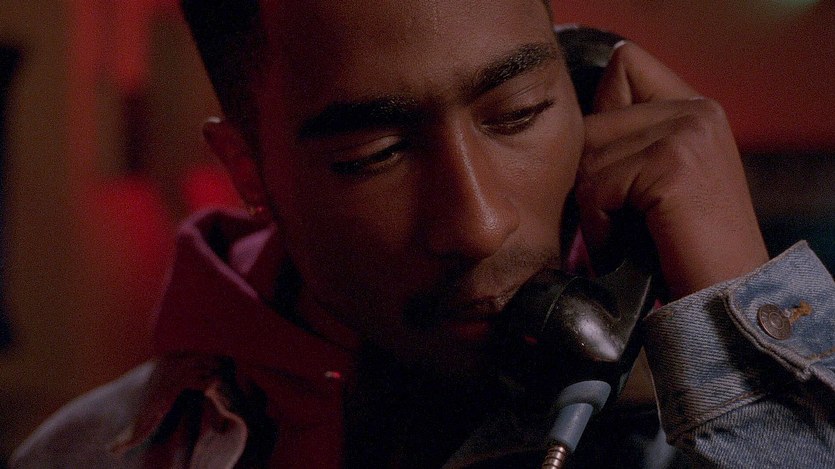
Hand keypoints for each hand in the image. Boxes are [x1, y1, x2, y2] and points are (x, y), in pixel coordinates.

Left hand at [576, 43, 768, 298]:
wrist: (725, 296)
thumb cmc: (682, 247)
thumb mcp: (661, 179)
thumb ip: (630, 139)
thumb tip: (566, 121)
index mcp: (696, 106)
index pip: (624, 65)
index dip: (602, 112)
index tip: (615, 166)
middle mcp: (696, 110)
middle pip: (591, 121)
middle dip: (588, 177)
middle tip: (614, 220)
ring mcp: (686, 133)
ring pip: (588, 154)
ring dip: (591, 207)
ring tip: (620, 235)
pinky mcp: (672, 164)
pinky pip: (597, 186)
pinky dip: (598, 227)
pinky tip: (623, 247)